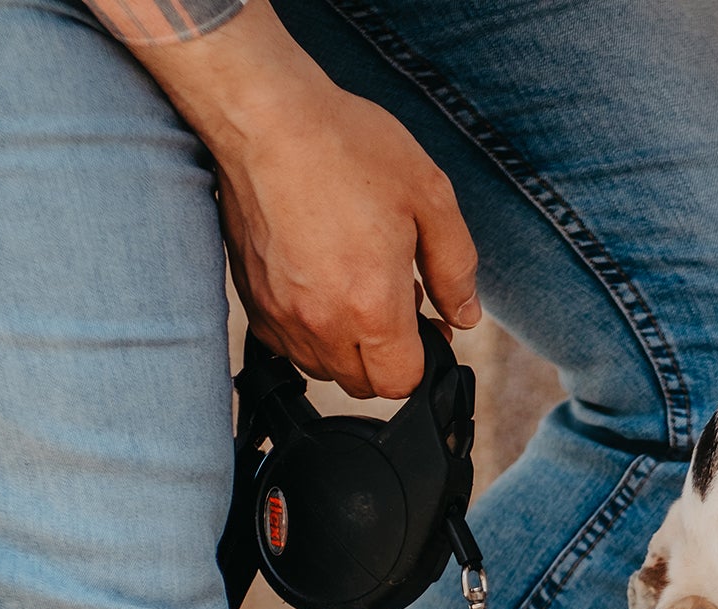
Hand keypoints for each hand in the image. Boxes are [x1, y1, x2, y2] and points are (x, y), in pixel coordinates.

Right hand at [131, 0, 478, 398]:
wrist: (265, 116)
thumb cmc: (346, 147)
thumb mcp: (429, 198)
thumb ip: (456, 269)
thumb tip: (464, 316)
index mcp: (371, 308)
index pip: (402, 383)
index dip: (423, 363)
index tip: (427, 329)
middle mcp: (321, 324)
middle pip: (363, 383)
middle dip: (387, 357)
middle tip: (395, 300)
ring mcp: (280, 314)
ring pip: (323, 368)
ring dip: (347, 347)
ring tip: (356, 287)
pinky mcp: (252, 298)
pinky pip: (286, 344)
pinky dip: (310, 331)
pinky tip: (321, 285)